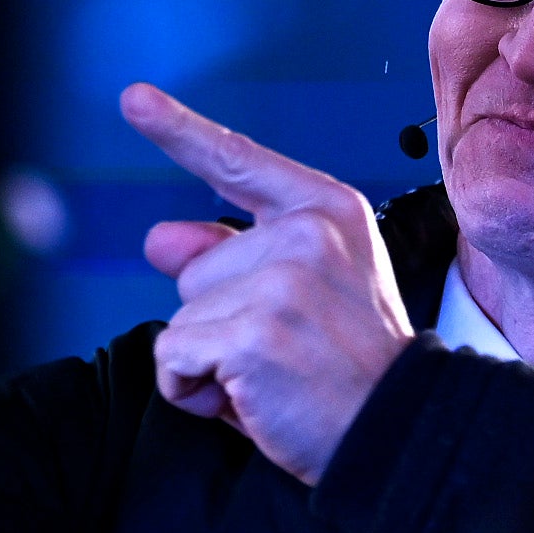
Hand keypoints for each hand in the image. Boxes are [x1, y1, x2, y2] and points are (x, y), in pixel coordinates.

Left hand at [124, 84, 414, 483]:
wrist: (399, 433)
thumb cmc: (349, 367)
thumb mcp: (303, 293)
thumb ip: (231, 256)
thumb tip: (159, 237)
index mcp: (327, 210)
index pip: (238, 160)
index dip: (179, 130)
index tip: (134, 98)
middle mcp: (308, 231)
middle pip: (196, 269)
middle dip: (221, 322)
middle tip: (289, 352)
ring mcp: (283, 278)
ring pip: (181, 317)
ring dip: (209, 361)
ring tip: (276, 378)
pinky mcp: (255, 331)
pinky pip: (173, 357)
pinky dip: (194, 391)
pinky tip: (252, 401)